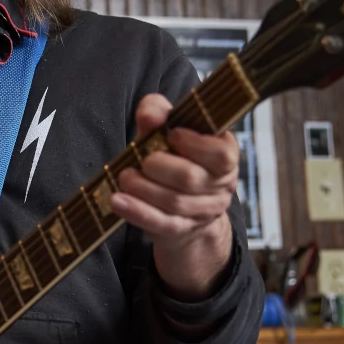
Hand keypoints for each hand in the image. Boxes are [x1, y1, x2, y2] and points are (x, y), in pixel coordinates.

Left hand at [110, 93, 238, 297]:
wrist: (181, 204)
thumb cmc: (174, 157)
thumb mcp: (167, 130)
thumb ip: (159, 113)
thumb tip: (151, 115)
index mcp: (225, 156)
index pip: (221, 154)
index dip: (194, 144)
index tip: (172, 135)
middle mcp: (221, 185)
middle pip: (190, 178)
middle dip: (159, 166)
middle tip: (141, 160)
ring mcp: (203, 211)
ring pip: (174, 202)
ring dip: (142, 188)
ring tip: (124, 177)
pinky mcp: (182, 229)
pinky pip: (160, 223)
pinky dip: (136, 211)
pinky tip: (117, 200)